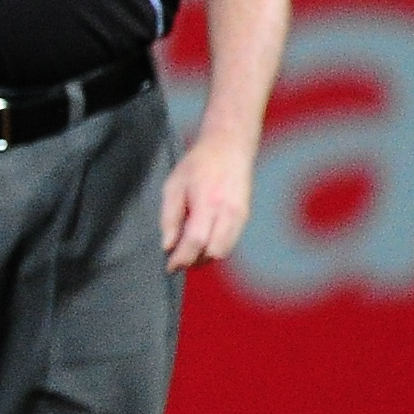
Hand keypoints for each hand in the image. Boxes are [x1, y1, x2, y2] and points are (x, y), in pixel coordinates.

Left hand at [162, 130, 254, 270]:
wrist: (230, 148)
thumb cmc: (198, 164)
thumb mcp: (173, 186)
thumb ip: (169, 217)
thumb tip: (168, 245)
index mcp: (208, 202)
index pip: (196, 241)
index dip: (182, 258)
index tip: (170, 266)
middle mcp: (228, 212)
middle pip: (213, 252)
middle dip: (194, 260)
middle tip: (177, 258)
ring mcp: (240, 215)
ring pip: (223, 251)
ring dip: (205, 257)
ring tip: (188, 248)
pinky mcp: (245, 217)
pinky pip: (230, 242)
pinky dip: (214, 247)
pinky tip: (202, 238)